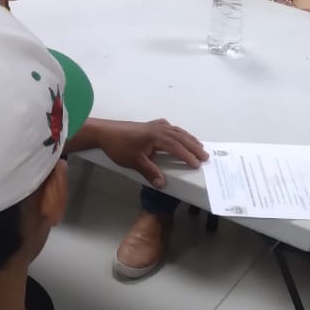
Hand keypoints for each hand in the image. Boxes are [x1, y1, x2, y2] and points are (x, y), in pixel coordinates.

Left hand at [92, 119, 207, 186]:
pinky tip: (177, 134)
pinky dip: (178, 132)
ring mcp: (154, 126)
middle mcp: (158, 129)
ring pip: (176, 131)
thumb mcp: (134, 162)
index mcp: (156, 137)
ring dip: (188, 139)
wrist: (104, 132)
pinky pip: (169, 128)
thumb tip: (163, 184)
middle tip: (205, 156)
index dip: (188, 155)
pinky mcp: (148, 126)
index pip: (177, 147)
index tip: (198, 164)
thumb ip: (150, 172)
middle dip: (194, 146)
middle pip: (180, 137)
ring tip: (198, 146)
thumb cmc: (119, 146)